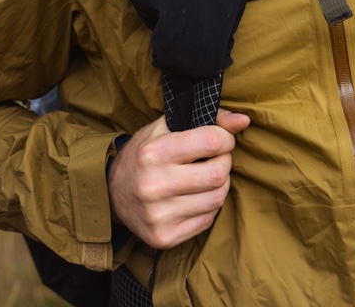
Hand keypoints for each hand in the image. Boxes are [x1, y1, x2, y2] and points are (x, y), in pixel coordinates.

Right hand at [107, 108, 249, 248]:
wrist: (111, 193)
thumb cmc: (144, 154)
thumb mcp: (167, 127)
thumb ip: (207, 119)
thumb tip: (244, 120)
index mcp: (154, 152)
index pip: (212, 141)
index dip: (225, 139)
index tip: (221, 141)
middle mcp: (154, 185)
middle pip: (218, 173)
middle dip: (224, 162)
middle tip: (214, 159)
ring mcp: (158, 214)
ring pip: (217, 198)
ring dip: (219, 185)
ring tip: (204, 178)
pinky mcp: (163, 237)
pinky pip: (207, 220)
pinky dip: (208, 207)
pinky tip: (194, 197)